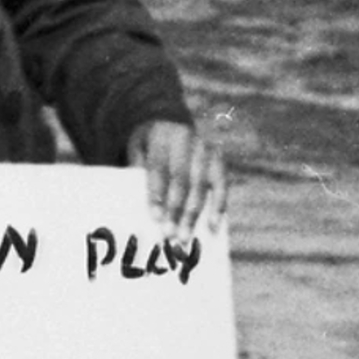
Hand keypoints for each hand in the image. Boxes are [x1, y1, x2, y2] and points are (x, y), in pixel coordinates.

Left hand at [128, 118, 225, 237]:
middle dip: (176, 209)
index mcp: (161, 135)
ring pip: (201, 185)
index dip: (158, 194)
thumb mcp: (137, 149)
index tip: (156, 218)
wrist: (169, 122)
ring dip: (193, 213)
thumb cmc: (148, 146)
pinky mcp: (219, 158)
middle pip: (181, 179)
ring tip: (185, 236)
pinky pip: (221, 184)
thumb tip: (144, 203)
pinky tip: (213, 225)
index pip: (159, 168)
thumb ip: (138, 170)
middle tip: (169, 234)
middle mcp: (186, 139)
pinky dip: (218, 205)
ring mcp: (205, 148)